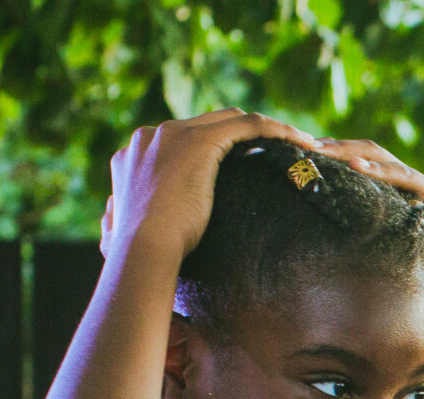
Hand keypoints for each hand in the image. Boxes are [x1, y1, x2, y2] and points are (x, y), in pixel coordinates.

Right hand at [99, 110, 317, 261]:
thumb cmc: (137, 254)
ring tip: (302, 147)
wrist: (143, 249)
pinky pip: (250, 126)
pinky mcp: (201, 141)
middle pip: (209, 124)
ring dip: (269, 130)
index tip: (247, 167)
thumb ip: (127, 221)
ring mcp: (174, 134)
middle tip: (281, 155)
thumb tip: (118, 234)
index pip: (183, 139)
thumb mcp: (125, 231)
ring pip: (232, 120)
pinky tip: (305, 143)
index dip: (218, 150)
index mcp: (134, 154)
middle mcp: (151, 135)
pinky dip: (278, 130)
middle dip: (245, 136)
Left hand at [306, 138, 423, 300]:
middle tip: (302, 145)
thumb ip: (349, 222)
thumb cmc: (405, 268)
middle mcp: (399, 179)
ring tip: (323, 150)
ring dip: (348, 151)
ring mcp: (416, 181)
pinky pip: (402, 173)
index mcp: (383, 187)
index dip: (327, 154)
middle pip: (362, 151)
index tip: (298, 154)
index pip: (351, 160)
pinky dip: (379, 168)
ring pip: (378, 154)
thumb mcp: (368, 240)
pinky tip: (356, 165)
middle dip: (332, 146)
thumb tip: (306, 219)